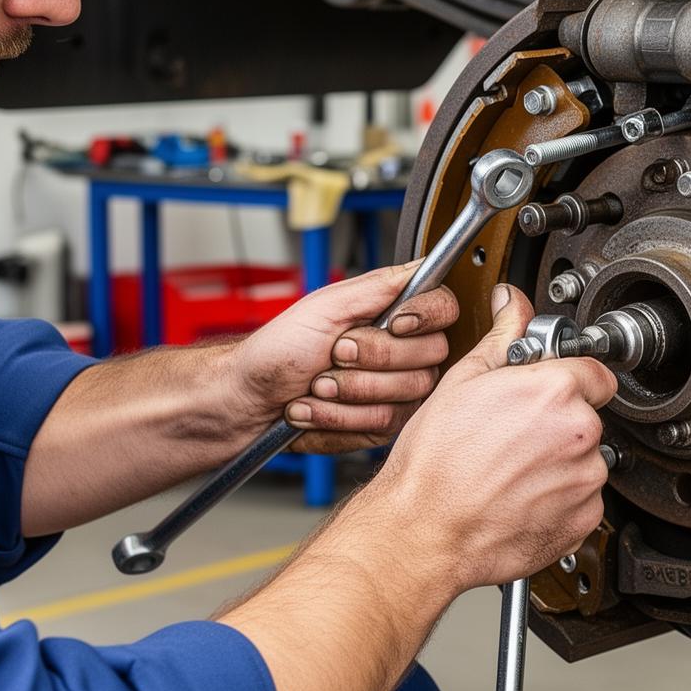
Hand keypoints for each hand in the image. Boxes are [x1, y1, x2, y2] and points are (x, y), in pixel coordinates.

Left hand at [227, 260, 459, 452]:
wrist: (246, 399)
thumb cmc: (275, 351)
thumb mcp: (325, 306)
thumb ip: (379, 286)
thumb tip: (424, 264)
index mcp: (391, 316)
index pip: (444, 309)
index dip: (427, 317)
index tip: (398, 323)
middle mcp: (401, 353)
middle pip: (429, 356)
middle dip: (372, 358)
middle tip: (334, 354)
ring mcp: (394, 392)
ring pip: (406, 395)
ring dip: (349, 390)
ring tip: (316, 384)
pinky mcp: (381, 427)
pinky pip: (382, 425)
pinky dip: (338, 417)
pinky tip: (313, 407)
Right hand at [349, 285, 617, 595]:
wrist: (425, 532)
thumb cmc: (434, 465)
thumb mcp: (462, 382)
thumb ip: (503, 337)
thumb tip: (514, 305)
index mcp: (555, 390)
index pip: (595, 370)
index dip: (569, 379)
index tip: (550, 390)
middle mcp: (579, 432)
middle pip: (586, 416)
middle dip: (556, 423)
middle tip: (512, 436)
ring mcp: (585, 479)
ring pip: (585, 459)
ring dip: (558, 463)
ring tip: (510, 471)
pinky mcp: (584, 518)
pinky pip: (582, 499)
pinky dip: (559, 499)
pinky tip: (519, 497)